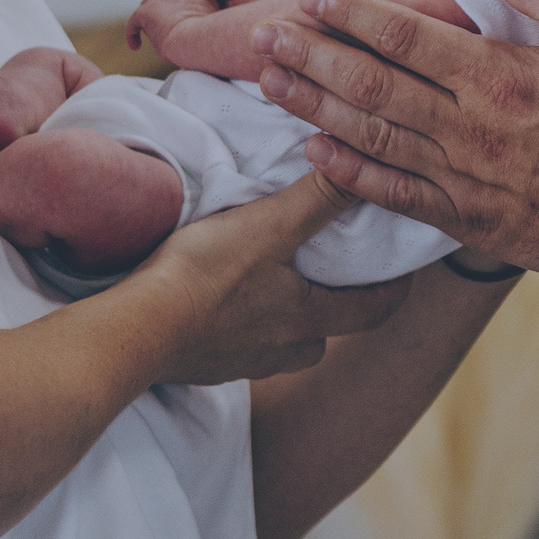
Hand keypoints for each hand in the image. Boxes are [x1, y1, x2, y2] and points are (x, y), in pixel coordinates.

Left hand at [128, 0, 219, 54]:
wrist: (202, 39)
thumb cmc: (214, 37)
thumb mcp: (217, 21)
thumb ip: (208, 18)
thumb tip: (204, 31)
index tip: (181, 13)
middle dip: (163, 4)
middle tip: (165, 23)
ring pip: (148, 4)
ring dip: (150, 16)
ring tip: (152, 34)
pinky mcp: (146, 11)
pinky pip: (134, 22)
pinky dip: (133, 34)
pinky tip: (135, 46)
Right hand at [134, 171, 409, 379]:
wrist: (136, 330)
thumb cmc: (207, 275)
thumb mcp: (271, 224)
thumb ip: (320, 199)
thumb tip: (367, 171)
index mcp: (310, 320)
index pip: (373, 312)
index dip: (393, 291)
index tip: (402, 275)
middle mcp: (283, 351)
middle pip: (326, 334)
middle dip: (333, 307)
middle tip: (329, 274)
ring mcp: (242, 364)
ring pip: (280, 343)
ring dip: (282, 319)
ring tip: (270, 284)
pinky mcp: (204, 367)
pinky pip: (235, 347)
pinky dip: (237, 327)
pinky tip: (218, 304)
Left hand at [247, 0, 538, 280]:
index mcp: (499, 77)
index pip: (406, 35)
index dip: (352, 13)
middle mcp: (468, 126)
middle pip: (371, 84)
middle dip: (311, 56)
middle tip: (264, 35)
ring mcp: (461, 176)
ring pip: (370, 136)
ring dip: (314, 107)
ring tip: (268, 84)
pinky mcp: (464, 218)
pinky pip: (393, 193)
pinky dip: (348, 172)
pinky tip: (314, 151)